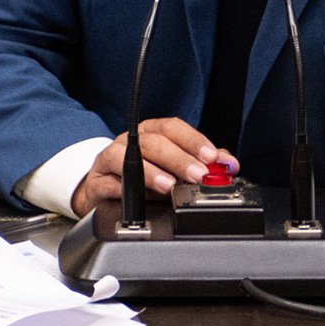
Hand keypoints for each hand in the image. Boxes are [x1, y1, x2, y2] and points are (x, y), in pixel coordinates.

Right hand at [70, 117, 235, 216]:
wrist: (102, 193)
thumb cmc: (140, 178)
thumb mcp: (171, 169)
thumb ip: (199, 163)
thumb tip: (227, 164)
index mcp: (151, 133)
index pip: (173, 128)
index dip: (194, 140)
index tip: (213, 157)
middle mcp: (130, 140)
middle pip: (154, 142)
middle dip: (180, 158)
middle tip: (198, 175)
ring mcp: (111, 158)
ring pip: (129, 157)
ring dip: (151, 171)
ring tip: (169, 185)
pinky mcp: (97, 181)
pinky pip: (110, 182)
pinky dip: (126, 189)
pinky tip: (140, 197)